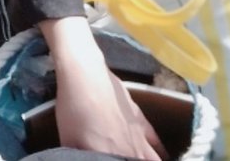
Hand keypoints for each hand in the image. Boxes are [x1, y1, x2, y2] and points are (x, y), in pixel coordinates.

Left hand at [40, 18, 166, 159]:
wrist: (85, 75)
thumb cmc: (74, 108)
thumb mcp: (68, 139)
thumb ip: (78, 155)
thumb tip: (82, 157)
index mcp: (112, 155)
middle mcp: (130, 149)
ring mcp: (139, 133)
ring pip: (154, 158)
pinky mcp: (140, 118)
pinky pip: (156, 140)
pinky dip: (160, 150)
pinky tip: (161, 153)